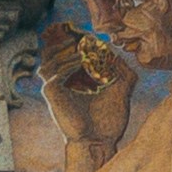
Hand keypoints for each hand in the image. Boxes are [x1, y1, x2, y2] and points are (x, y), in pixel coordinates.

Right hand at [36, 18, 131, 150]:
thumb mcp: (123, 87)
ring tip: (80, 49)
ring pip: (49, 62)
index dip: (72, 38)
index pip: (67, 51)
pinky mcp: (53, 97)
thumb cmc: (109, 119)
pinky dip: (65, 66)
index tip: (85, 31)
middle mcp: (62, 81)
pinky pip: (52, 76)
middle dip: (62, 40)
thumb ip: (123, 69)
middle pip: (51, 52)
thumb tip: (116, 52)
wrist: (100, 140)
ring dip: (63, 52)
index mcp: (75, 78)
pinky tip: (79, 62)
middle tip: (76, 33)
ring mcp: (55, 89)